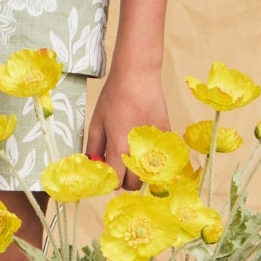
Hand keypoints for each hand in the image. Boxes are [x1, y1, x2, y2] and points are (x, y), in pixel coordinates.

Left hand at [85, 67, 168, 181]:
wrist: (138, 77)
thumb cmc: (113, 97)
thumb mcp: (96, 122)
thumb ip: (94, 147)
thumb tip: (93, 165)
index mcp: (119, 147)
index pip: (116, 181)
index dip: (109, 180)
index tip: (106, 172)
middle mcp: (140, 151)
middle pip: (134, 183)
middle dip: (124, 179)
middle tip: (117, 165)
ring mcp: (157, 145)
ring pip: (149, 174)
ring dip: (139, 171)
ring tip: (131, 155)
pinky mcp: (168, 137)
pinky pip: (161, 158)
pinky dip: (153, 157)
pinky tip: (145, 143)